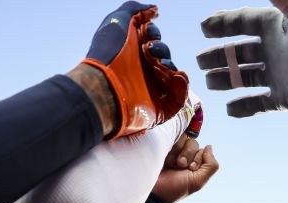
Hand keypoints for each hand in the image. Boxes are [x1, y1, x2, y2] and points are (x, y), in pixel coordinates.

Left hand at [81, 2, 189, 137]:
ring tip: (157, 66)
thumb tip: (154, 10)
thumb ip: (136, 9)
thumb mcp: (118, 20)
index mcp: (131, 54)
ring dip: (170, 65)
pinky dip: (182, 86)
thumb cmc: (108, 54)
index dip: (153, 33)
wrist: (104, 87)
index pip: (152, 40)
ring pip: (173, 74)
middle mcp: (141, 71)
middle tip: (149, 51)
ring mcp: (151, 90)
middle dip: (162, 49)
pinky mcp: (159, 108)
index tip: (147, 33)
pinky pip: (180, 97)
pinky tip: (175, 77)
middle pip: (165, 55)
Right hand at [151, 139, 219, 202]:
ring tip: (172, 164)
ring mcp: (175, 152)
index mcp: (197, 165)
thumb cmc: (176, 188)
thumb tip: (209, 146)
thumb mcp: (198, 181)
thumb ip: (211, 165)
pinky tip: (166, 161)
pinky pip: (171, 139)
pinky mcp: (164, 148)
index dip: (197, 159)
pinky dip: (170, 150)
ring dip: (177, 153)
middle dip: (187, 155)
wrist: (155, 191)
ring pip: (182, 140)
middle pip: (193, 143)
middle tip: (180, 166)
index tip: (190, 169)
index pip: (203, 150)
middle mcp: (187, 157)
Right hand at [197, 0, 287, 117]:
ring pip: (244, 77)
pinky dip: (243, 107)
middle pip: (238, 52)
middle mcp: (274, 50)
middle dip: (218, 56)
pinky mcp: (283, 99)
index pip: (242, 22)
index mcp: (275, 27)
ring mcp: (278, 75)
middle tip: (200, 60)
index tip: (204, 28)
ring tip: (209, 81)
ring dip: (225, 79)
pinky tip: (229, 109)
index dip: (222, 24)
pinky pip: (257, 104)